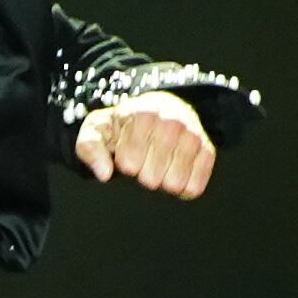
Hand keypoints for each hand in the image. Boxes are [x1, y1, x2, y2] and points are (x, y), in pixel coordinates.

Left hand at [75, 93, 215, 196]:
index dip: (125, 164)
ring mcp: (192, 135)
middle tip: (144, 160)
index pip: (129, 164)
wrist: (156, 109)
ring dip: (162, 182)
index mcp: (143, 114)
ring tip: (159, 166)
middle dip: (143, 175)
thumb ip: (90, 148)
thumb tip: (104, 174)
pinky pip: (195, 187)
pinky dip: (183, 189)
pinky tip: (174, 174)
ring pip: (174, 184)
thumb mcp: (98, 130)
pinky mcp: (207, 150)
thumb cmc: (123, 126)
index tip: (126, 152)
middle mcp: (172, 122)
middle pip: (151, 178)